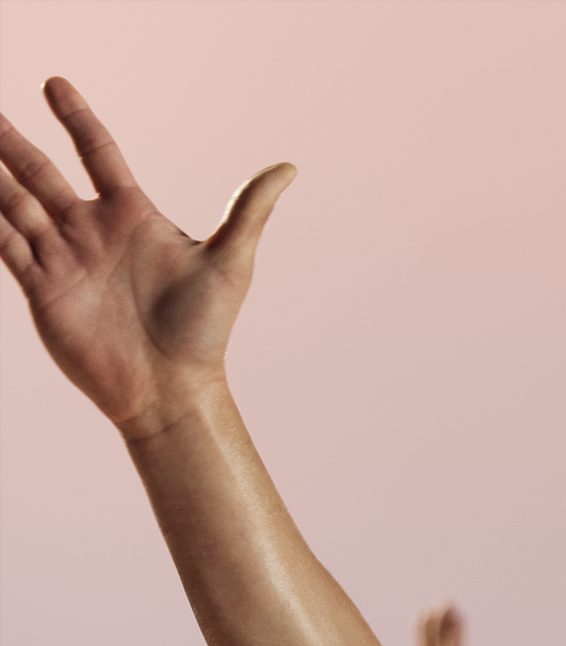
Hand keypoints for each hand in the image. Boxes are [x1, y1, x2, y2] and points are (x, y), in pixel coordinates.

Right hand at [0, 77, 292, 437]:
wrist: (173, 391)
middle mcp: (91, 231)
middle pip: (42, 172)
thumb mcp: (230, 264)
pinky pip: (6, 244)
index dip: (77, 120)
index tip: (54, 85)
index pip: (97, 153)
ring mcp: (64, 259)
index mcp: (131, 215)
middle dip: (13, 142)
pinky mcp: (43, 290)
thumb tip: (289, 167)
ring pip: (16, 201)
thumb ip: (249, 211)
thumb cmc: (204, 332)